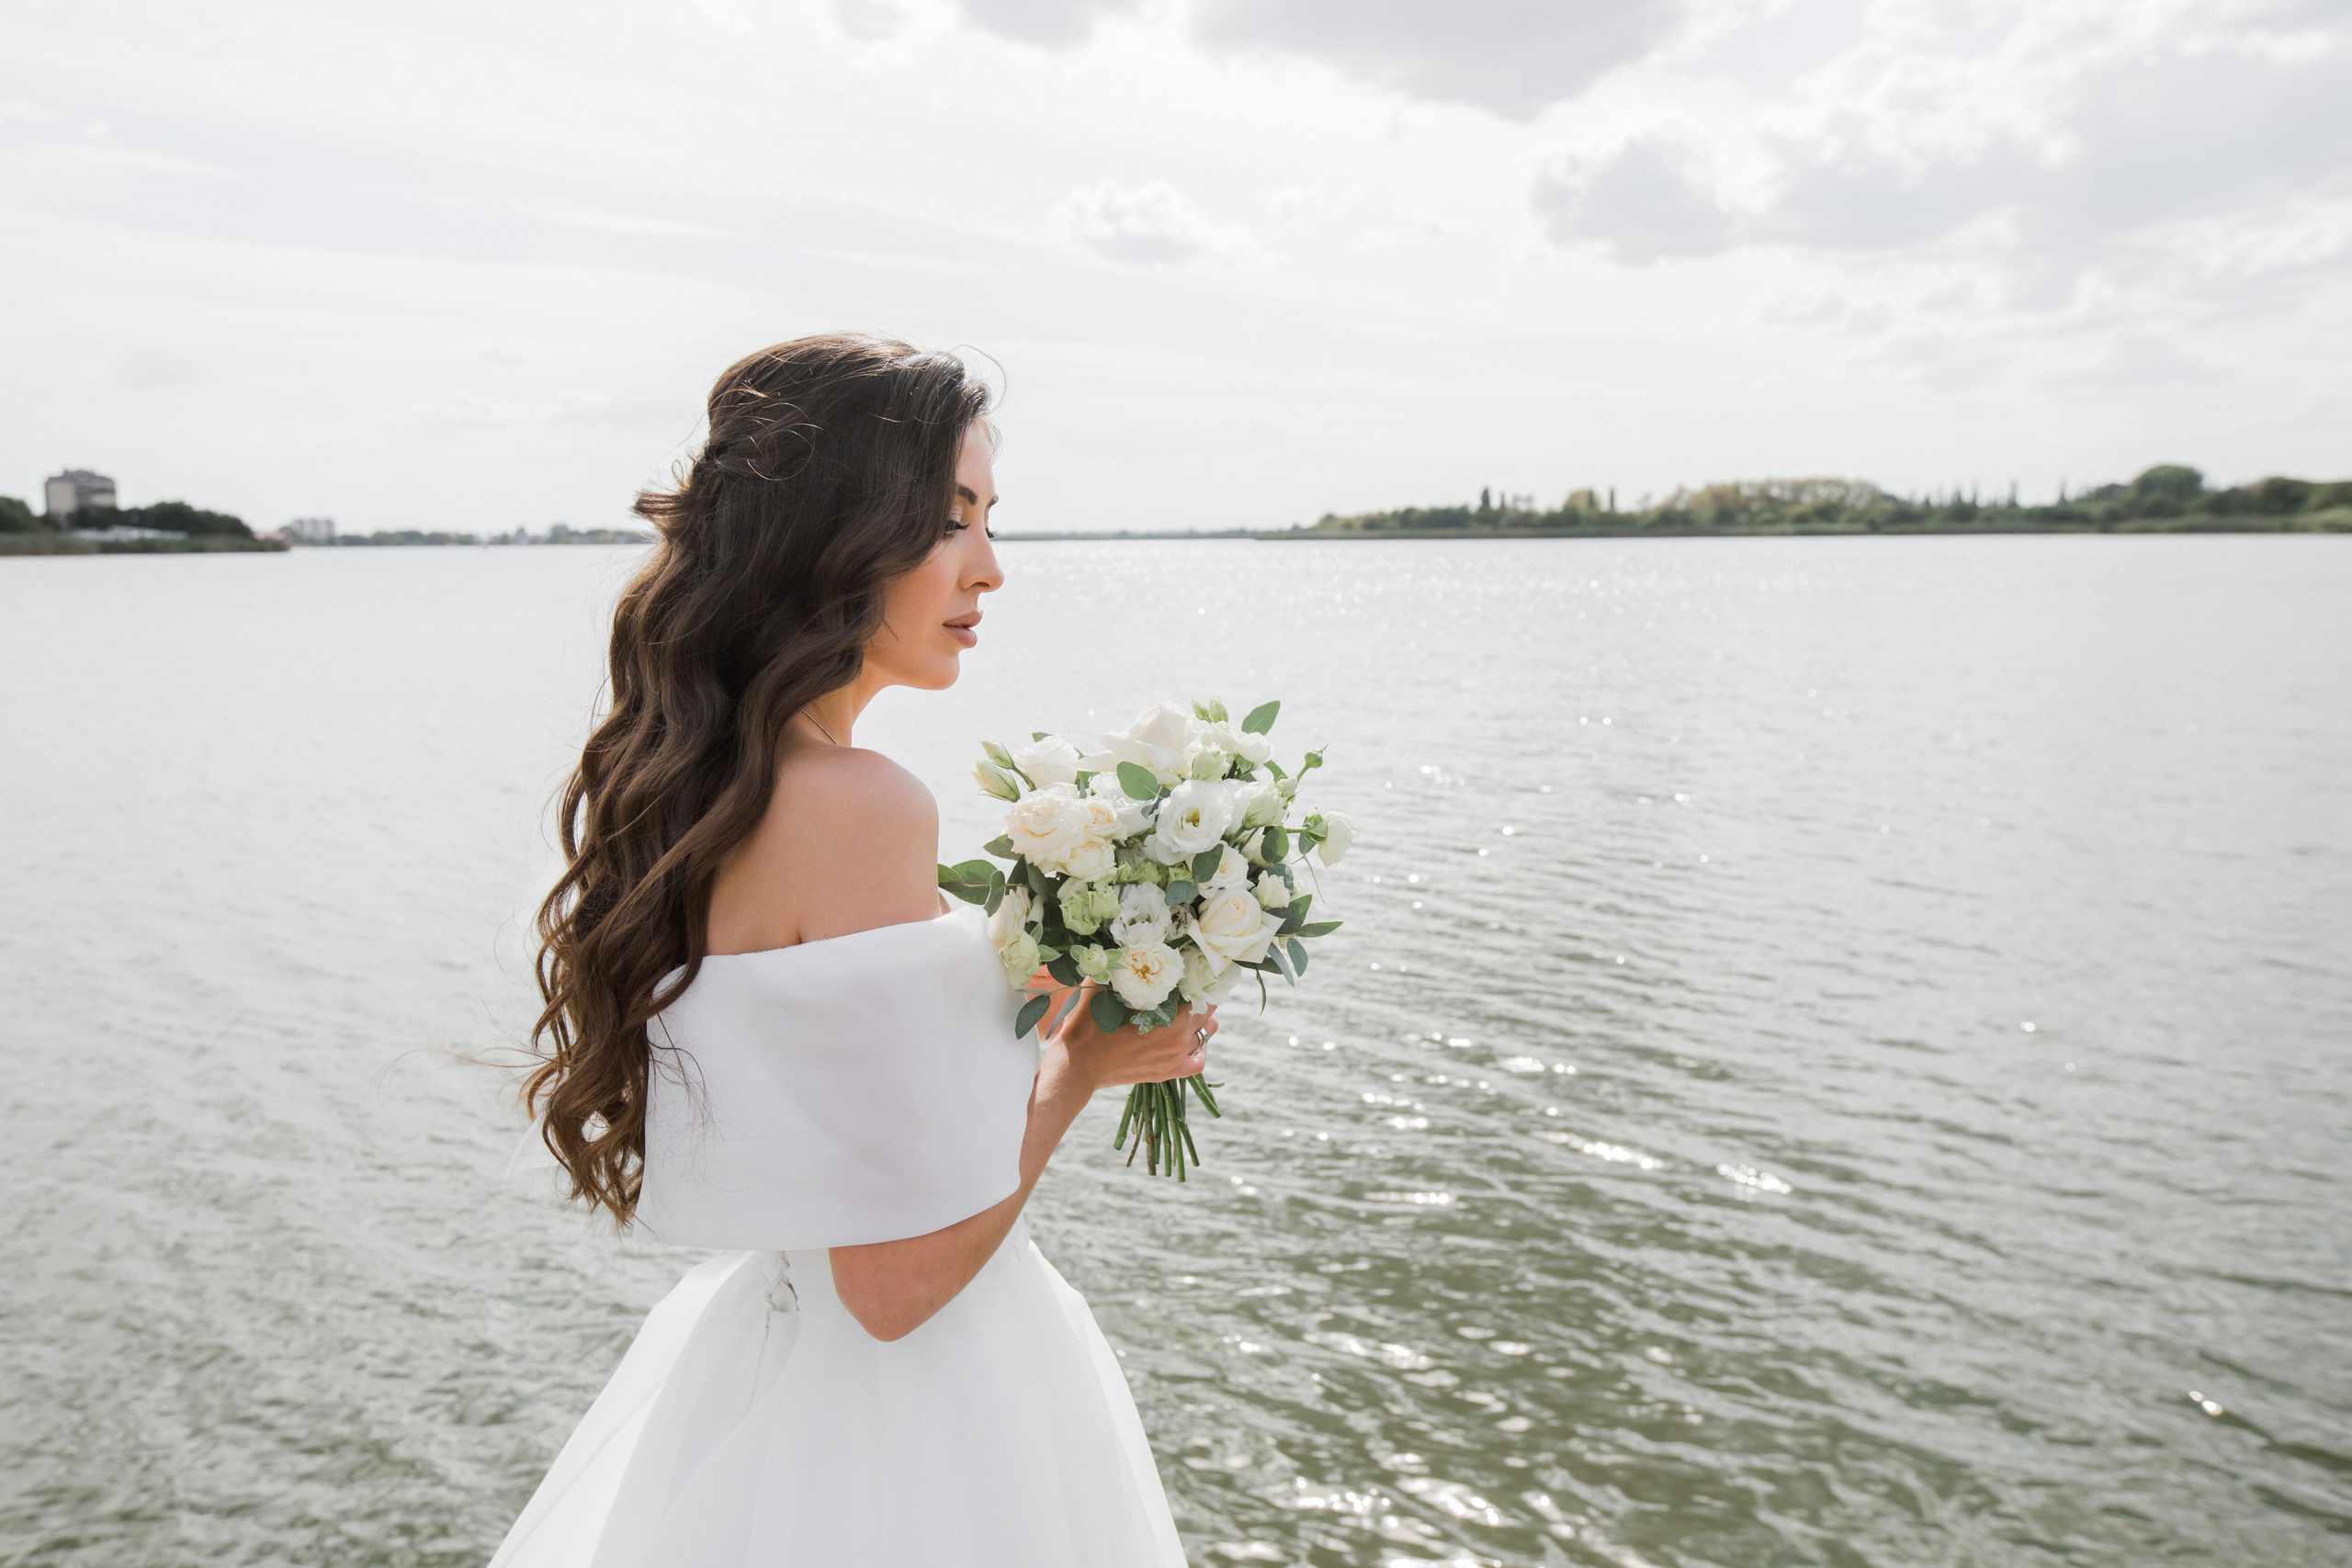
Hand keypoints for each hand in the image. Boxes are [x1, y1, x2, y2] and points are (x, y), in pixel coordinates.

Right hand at [1038, 977, 1217, 1092]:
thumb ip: (1118, 964)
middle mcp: (1179, 1039)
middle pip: (1209, 1012)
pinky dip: (1199, 1050)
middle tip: (1186, 987)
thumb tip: (1128, 941)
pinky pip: (1198, 1063)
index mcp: (1170, 1017)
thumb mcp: (1102, 986)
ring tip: (1185, 1011)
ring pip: (1207, 1034)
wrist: (1077, 1066)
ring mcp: (1175, 1059)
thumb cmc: (1088, 1024)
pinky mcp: (1167, 1073)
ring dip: (1201, 1021)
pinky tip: (1187, 1040)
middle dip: (1200, 997)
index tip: (1193, 968)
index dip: (1201, 978)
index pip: (1204, 993)